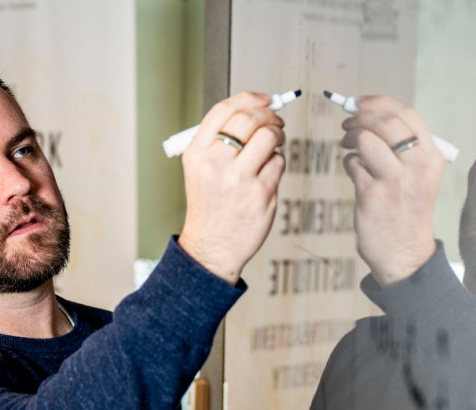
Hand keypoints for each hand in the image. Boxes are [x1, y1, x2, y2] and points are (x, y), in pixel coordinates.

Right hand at [178, 91, 286, 283]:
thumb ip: (219, 139)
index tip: (265, 99)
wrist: (212, 247)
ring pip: (269, 137)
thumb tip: (254, 108)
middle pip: (249, 119)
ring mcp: (239, 180)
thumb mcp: (199, 169)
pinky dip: (277, 163)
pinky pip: (278, 163)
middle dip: (268, 115)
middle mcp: (216, 164)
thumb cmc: (209, 205)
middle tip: (275, 121)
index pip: (224, 111)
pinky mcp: (261, 194)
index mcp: (197, 154)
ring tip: (273, 145)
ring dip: (277, 135)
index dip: (249, 98)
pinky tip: (267, 174)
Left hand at [339, 95, 445, 285]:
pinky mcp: (372, 196)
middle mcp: (417, 167)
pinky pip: (353, 164)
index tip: (361, 102)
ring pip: (366, 140)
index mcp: (432, 157)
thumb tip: (371, 113)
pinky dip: (349, 164)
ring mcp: (394, 182)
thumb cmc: (408, 209)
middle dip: (360, 117)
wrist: (405, 253)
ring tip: (349, 146)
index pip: (407, 115)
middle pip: (385, 122)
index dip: (379, 102)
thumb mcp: (420, 175)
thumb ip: (404, 146)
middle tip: (348, 123)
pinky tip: (355, 174)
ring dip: (351, 138)